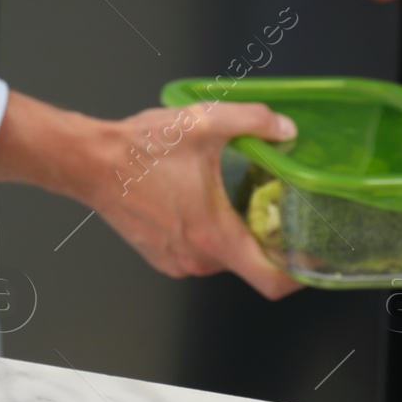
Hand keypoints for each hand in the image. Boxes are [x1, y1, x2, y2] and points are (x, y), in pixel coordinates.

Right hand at [0, 92, 301, 299]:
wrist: (88, 162)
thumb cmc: (137, 150)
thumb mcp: (203, 122)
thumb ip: (253, 121)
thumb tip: (285, 129)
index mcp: (214, 235)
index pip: (273, 280)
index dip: (302, 272)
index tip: (313, 255)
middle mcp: (197, 257)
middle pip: (251, 262)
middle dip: (265, 236)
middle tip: (270, 203)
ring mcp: (177, 260)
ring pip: (224, 256)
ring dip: (234, 231)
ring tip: (231, 195)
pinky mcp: (161, 256)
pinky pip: (200, 253)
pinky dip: (208, 233)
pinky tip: (199, 200)